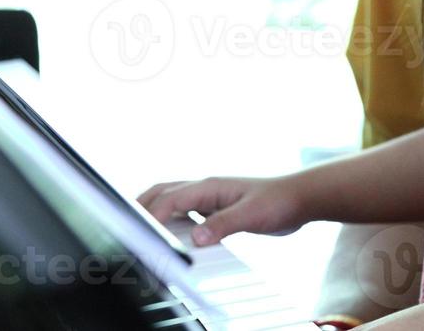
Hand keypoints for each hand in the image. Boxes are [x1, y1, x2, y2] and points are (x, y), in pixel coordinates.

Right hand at [137, 174, 307, 245]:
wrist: (299, 198)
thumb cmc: (278, 201)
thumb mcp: (251, 216)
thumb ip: (223, 225)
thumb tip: (197, 237)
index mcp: (209, 187)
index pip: (170, 200)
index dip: (152, 216)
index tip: (139, 232)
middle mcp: (206, 189)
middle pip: (164, 192)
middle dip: (142, 204)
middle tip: (124, 220)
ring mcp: (211, 197)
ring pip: (174, 199)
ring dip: (155, 208)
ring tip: (139, 224)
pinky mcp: (218, 208)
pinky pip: (187, 210)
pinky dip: (173, 218)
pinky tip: (173, 231)